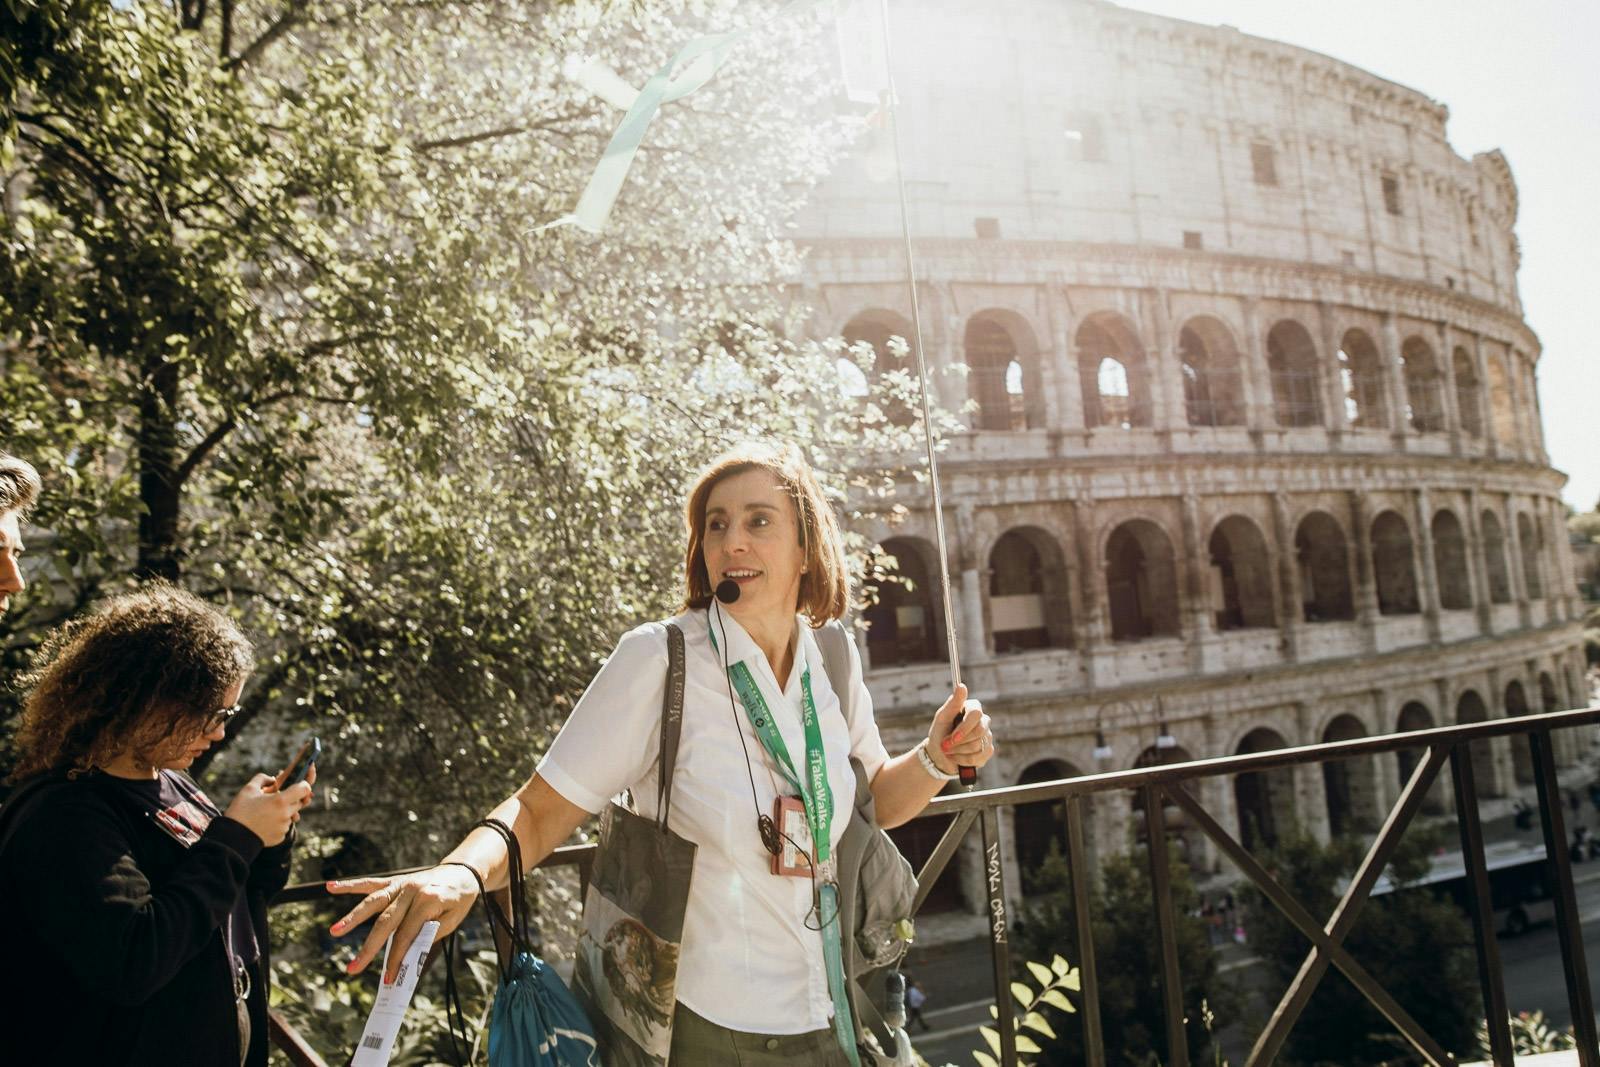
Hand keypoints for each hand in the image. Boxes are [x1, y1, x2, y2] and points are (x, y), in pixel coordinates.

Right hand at [224, 767, 314, 846]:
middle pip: (299, 802)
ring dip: (284, 811)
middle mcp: (286, 814)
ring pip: (291, 815)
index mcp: (280, 801)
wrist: (232, 837)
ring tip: (267, 811)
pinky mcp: (280, 837)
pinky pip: (284, 826)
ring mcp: (284, 827)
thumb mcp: (249, 789)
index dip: (304, 784)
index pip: (304, 789)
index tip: (299, 782)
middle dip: (292, 798)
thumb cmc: (240, 811)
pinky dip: (278, 822)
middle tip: (278, 796)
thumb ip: (263, 778)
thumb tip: (274, 779)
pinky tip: (264, 822)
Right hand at [326, 864, 480, 982]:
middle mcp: (411, 890)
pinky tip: (331, 887)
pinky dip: (350, 886)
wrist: (463, 873)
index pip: (407, 935)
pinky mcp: (394, 881)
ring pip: (373, 903)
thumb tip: (405, 954)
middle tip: (352, 968)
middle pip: (385, 922)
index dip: (396, 958)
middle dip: (369, 948)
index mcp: (428, 901)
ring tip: (335, 931)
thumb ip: (428, 934)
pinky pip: (370, 884)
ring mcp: (401, 884)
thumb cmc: (458, 900)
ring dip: (353, 918)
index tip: (388, 978)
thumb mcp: (452, 921)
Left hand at [927, 684, 994, 774]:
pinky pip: (979, 757)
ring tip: (948, 750)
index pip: (976, 714)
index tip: (952, 738)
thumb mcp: (942, 718)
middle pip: (979, 731)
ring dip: (958, 751)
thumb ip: (952, 703)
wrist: (938, 755)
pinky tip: (956, 757)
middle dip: (959, 742)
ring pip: (978, 746)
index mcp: (972, 708)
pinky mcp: (988, 751)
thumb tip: (961, 686)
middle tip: (945, 746)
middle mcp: (983, 720)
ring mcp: (987, 736)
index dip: (964, 728)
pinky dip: (964, 760)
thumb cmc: (940, 732)